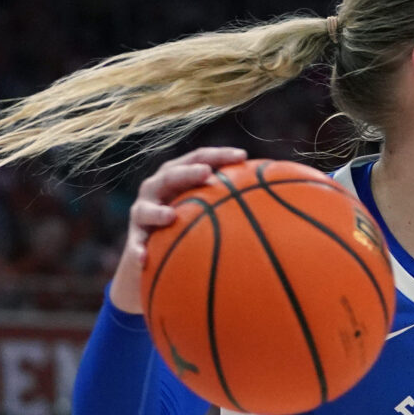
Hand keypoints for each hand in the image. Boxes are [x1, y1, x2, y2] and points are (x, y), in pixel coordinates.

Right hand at [108, 147, 248, 313]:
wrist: (151, 259)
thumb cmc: (188, 230)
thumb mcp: (208, 216)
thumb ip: (234, 207)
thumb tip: (279, 209)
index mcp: (178, 178)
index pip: (198, 159)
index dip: (219, 155)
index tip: (243, 157)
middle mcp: (157, 190)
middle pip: (171, 175)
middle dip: (188, 173)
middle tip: (207, 174)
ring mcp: (142, 214)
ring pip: (145, 209)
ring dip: (157, 212)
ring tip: (171, 216)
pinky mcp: (134, 238)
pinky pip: (134, 245)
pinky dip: (138, 250)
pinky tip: (144, 259)